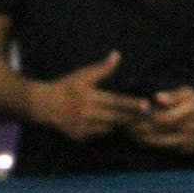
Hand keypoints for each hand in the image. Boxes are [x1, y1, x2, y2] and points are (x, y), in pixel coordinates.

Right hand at [28, 52, 147, 142]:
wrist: (44, 106)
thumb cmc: (66, 87)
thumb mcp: (82, 75)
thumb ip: (102, 68)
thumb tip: (117, 55)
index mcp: (89, 97)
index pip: (115, 101)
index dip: (132, 103)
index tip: (146, 104)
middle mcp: (87, 114)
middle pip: (116, 118)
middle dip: (133, 117)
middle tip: (149, 116)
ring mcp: (83, 128)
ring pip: (109, 129)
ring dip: (122, 126)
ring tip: (138, 123)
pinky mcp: (80, 137)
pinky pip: (99, 136)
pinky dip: (108, 132)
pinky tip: (117, 128)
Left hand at [129, 86, 193, 152]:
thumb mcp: (187, 91)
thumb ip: (172, 96)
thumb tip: (156, 98)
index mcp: (191, 112)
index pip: (162, 118)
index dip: (145, 118)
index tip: (131, 116)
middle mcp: (192, 129)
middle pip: (160, 134)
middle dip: (141, 132)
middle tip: (125, 128)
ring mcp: (192, 141)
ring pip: (162, 144)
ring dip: (145, 140)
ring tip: (131, 134)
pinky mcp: (190, 149)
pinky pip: (168, 148)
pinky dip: (156, 144)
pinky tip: (143, 139)